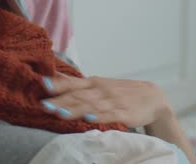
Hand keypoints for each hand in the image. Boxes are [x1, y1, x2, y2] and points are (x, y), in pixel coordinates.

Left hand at [40, 72, 172, 127]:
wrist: (154, 97)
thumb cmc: (120, 91)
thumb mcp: (98, 84)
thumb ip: (76, 84)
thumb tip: (53, 77)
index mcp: (94, 83)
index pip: (72, 83)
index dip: (57, 84)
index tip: (42, 84)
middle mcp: (101, 90)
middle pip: (78, 96)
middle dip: (60, 101)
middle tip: (43, 106)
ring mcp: (112, 101)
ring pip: (90, 105)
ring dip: (74, 109)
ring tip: (59, 113)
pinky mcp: (124, 113)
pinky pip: (109, 115)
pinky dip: (99, 116)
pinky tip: (89, 118)